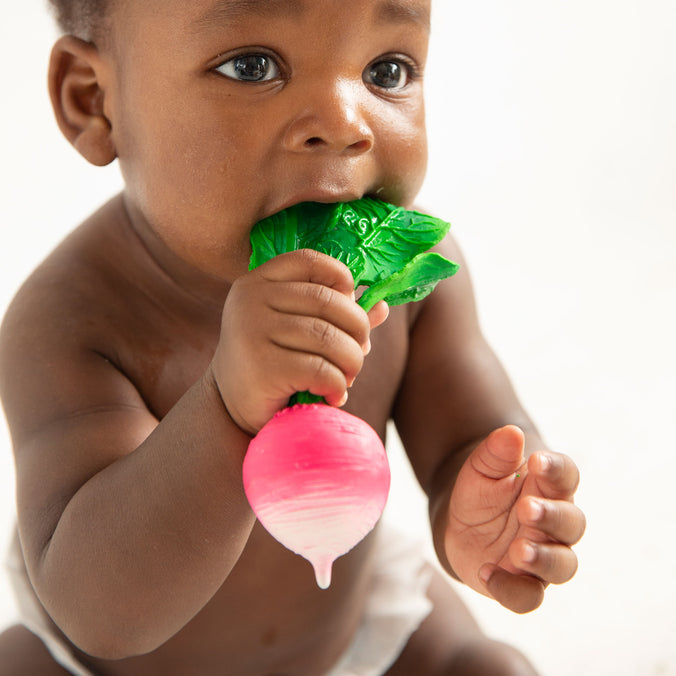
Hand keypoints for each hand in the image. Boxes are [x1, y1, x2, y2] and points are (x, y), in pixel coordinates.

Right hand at [211, 249, 387, 434]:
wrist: (231, 408)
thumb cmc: (272, 363)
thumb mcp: (298, 331)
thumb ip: (335, 315)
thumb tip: (381, 306)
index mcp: (258, 281)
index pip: (310, 261)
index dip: (342, 280)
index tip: (350, 307)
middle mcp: (251, 300)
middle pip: (329, 302)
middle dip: (358, 331)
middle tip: (357, 354)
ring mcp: (252, 331)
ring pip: (329, 338)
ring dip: (351, 362)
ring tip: (347, 378)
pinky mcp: (262, 366)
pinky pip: (321, 370)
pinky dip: (337, 385)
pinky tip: (331, 394)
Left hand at [442, 425, 585, 612]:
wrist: (460, 521)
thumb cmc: (481, 488)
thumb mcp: (480, 467)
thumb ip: (495, 452)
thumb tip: (510, 433)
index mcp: (549, 487)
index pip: (566, 476)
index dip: (557, 469)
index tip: (537, 460)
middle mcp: (554, 524)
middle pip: (572, 523)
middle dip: (552, 516)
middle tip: (527, 508)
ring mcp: (543, 555)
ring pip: (563, 565)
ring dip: (544, 559)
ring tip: (519, 549)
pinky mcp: (523, 583)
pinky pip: (529, 597)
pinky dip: (511, 589)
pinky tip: (487, 573)